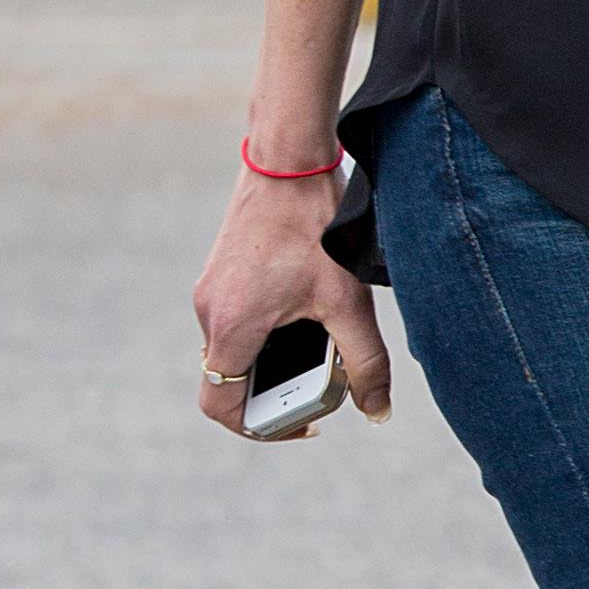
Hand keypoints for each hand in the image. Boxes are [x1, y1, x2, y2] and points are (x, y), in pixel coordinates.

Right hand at [191, 159, 391, 438]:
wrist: (287, 160)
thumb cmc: (317, 227)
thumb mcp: (349, 301)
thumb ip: (366, 363)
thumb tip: (378, 412)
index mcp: (232, 326)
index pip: (221, 406)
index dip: (259, 428)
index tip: (301, 424)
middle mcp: (210, 312)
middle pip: (229, 381)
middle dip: (273, 394)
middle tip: (319, 385)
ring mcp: (210, 291)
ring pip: (234, 351)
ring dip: (271, 362)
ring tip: (318, 348)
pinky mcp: (219, 275)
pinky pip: (236, 323)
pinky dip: (265, 335)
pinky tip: (305, 316)